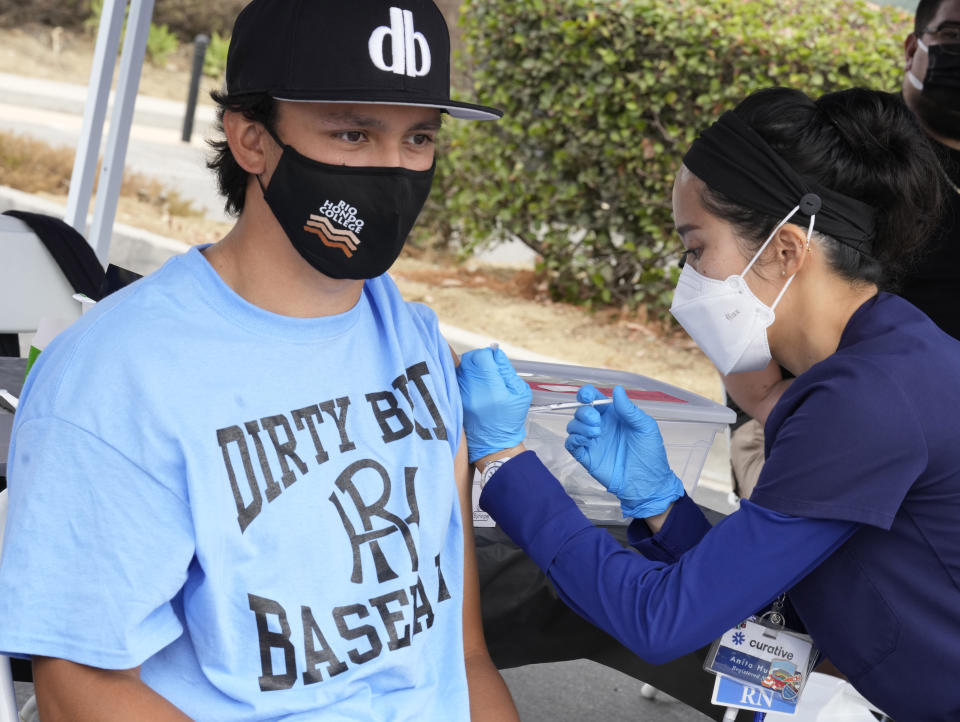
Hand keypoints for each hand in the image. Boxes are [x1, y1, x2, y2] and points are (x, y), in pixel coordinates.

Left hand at [457, 348, 531, 462]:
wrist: (496, 445)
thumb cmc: (511, 419)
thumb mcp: (520, 393)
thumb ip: (507, 370)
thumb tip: (495, 353)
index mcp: (492, 390)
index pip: (481, 357)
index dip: (487, 355)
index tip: (493, 361)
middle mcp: (473, 393)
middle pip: (467, 360)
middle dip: (477, 360)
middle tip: (486, 369)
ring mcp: (461, 399)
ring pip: (459, 370)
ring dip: (469, 369)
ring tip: (480, 380)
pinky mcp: (454, 403)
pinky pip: (455, 382)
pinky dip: (463, 380)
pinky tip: (473, 389)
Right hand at [564, 385, 683, 517]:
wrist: (647, 483)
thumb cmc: (650, 455)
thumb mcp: (645, 427)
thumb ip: (629, 409)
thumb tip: (617, 389)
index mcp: (614, 416)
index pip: (594, 399)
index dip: (587, 394)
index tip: (587, 396)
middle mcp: (601, 426)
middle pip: (581, 411)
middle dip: (584, 412)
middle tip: (596, 421)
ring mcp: (593, 441)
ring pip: (573, 425)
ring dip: (580, 425)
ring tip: (596, 433)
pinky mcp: (586, 456)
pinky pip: (571, 443)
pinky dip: (574, 438)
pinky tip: (586, 440)